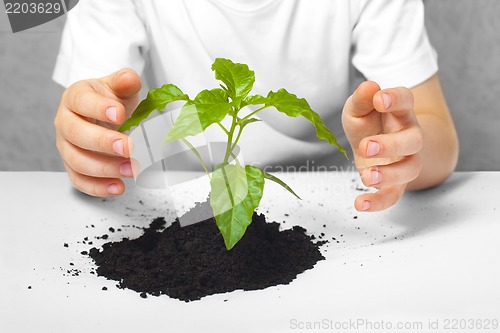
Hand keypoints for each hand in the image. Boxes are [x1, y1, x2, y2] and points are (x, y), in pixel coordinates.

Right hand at [54, 68, 140, 195]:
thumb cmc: (110, 101)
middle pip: (76, 134)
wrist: (105, 116)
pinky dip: (98, 188)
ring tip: (131, 169)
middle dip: (103, 143)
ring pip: (77, 161)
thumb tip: (129, 78)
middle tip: (129, 147)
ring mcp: (66, 146)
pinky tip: (119, 187)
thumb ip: (125, 81)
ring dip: (105, 168)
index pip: (81, 101)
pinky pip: (80, 181)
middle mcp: (65, 122)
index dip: (98, 108)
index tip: (120, 114)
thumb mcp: (119, 87)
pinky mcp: (73, 167)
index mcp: (75, 97)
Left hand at [342, 81, 422, 211]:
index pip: (406, 101)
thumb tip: (369, 87)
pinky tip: (360, 203)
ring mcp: (405, 161)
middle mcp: (409, 136)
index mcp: (401, 113)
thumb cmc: (368, 122)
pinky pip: (393, 195)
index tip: (380, 99)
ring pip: (409, 169)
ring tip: (367, 176)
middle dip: (391, 145)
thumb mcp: (358, 108)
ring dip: (389, 175)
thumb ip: (362, 99)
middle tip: (367, 146)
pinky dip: (378, 202)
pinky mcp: (395, 182)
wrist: (375, 144)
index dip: (395, 99)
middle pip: (413, 141)